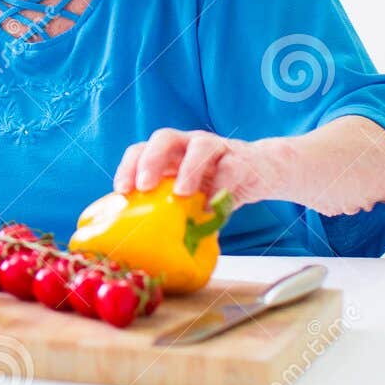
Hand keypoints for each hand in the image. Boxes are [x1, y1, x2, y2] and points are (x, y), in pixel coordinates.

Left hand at [112, 127, 283, 205]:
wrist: (263, 172)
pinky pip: (231, 168)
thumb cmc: (216, 185)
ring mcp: (216, 148)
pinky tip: (214, 208)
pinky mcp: (241, 161)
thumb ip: (171, 209)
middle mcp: (189, 143)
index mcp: (170, 153)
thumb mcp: (189, 196)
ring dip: (188, 169)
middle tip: (144, 186)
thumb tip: (148, 246)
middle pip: (165, 138)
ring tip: (181, 193)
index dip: (128, 167)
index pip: (141, 149)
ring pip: (200, 146)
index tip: (121, 191)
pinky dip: (221, 186)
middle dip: (151, 160)